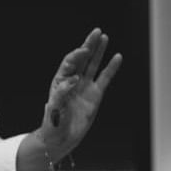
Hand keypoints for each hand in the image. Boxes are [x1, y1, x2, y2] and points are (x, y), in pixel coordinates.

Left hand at [41, 29, 121, 164]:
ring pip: (93, 65)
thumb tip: (72, 81)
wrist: (61, 138)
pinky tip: (117, 57)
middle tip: (97, 32)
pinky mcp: (95, 95)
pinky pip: (104, 79)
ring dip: (98, 51)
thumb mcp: (53, 110)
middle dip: (89, 45)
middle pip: (82, 58)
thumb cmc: (53, 125)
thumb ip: (60, 95)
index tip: (84, 51)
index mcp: (60, 81)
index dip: (76, 55)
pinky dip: (111, 68)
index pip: (69, 63)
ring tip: (104, 37)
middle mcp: (73, 80)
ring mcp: (85, 87)